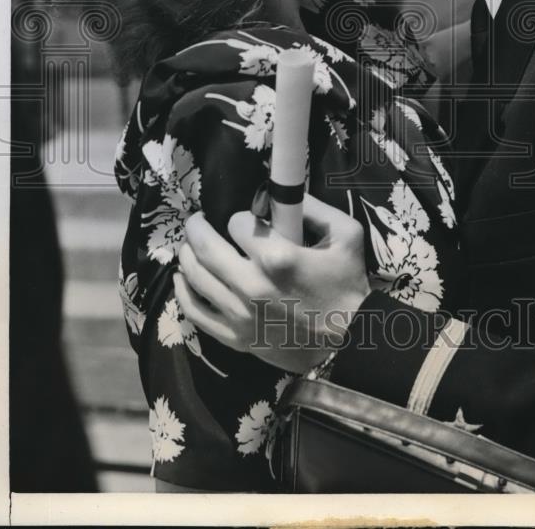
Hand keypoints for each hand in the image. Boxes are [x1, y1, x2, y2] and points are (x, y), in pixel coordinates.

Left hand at [174, 194, 370, 372]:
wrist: (352, 342)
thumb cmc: (348, 284)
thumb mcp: (346, 233)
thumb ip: (314, 206)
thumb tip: (282, 192)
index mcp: (277, 257)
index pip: (238, 223)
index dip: (241, 217)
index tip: (248, 220)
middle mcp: (251, 285)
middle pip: (205, 247)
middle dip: (197, 227)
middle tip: (197, 220)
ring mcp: (239, 314)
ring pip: (195, 277)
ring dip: (187, 254)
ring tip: (190, 245)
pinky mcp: (235, 338)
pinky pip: (196, 312)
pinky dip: (183, 292)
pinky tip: (182, 278)